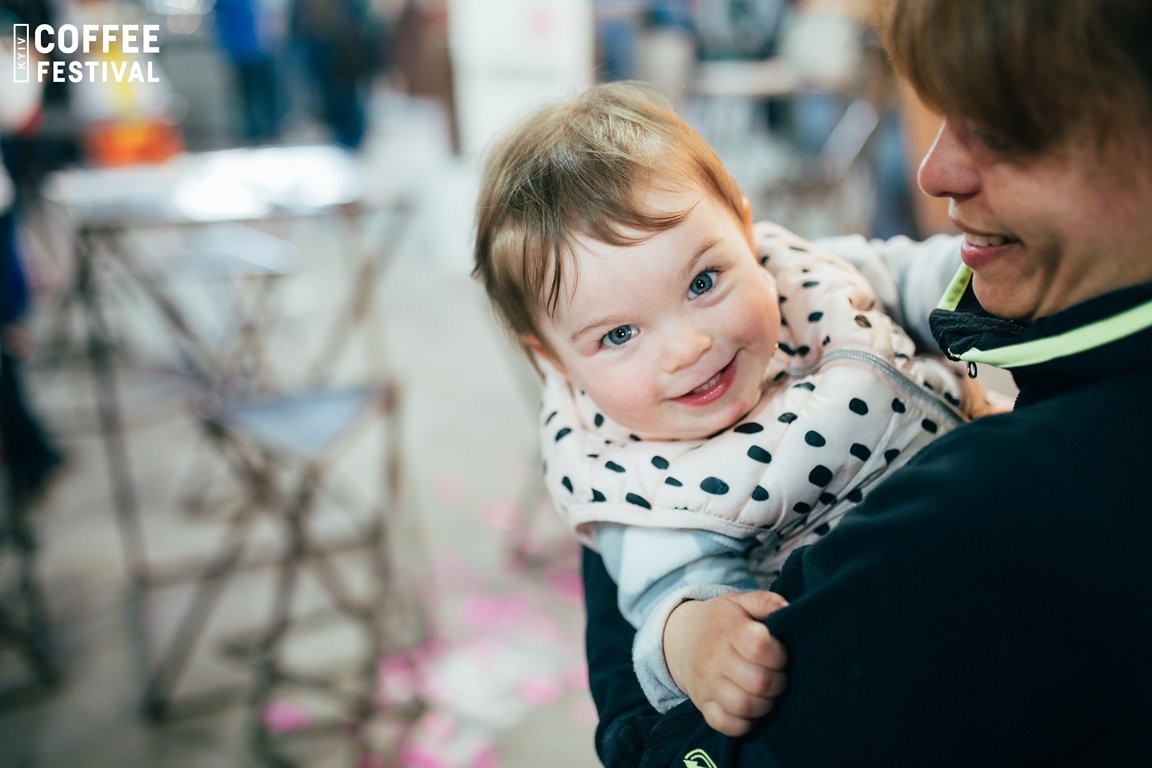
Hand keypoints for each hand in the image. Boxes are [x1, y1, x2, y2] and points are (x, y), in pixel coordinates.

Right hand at [663, 591, 788, 735]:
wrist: (682, 637)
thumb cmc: (721, 621)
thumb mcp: (740, 602)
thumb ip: (766, 601)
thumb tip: (788, 608)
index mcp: (729, 630)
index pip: (759, 647)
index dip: (778, 654)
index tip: (780, 653)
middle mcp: (715, 658)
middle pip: (757, 681)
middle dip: (778, 682)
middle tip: (777, 675)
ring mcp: (707, 684)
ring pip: (743, 706)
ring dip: (765, 704)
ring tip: (766, 693)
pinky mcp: (702, 705)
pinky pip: (725, 725)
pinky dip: (744, 723)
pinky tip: (751, 709)